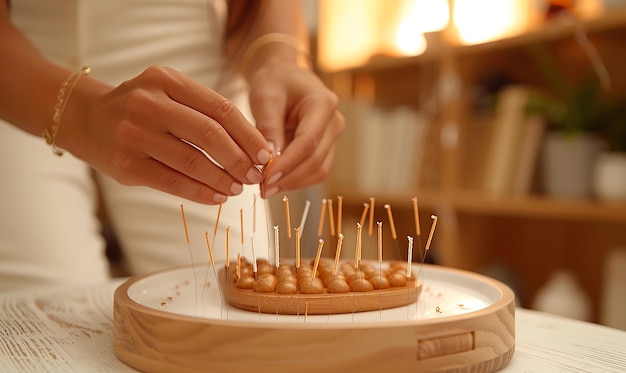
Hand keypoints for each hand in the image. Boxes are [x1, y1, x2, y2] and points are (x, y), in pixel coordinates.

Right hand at [71, 66, 270, 203]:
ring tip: (238, 188)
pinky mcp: (126, 165)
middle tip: (254, 175)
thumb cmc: (140, 108)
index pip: (220, 109)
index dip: (248, 135)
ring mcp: (133, 134)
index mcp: (166, 80)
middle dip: (239, 159)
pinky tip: (217, 197)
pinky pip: (173, 182)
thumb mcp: (168, 94)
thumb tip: (251, 146)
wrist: (85, 119)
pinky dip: (201, 192)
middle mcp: (148, 103)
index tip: (265, 153)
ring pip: (193, 162)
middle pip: (209, 135)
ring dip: (222, 179)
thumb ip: (203, 112)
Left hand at [247, 62, 344, 197]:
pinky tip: (274, 181)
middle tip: (262, 189)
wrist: (283, 75)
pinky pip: (314, 170)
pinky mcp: (325, 147)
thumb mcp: (265, 97)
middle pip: (316, 160)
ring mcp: (332, 136)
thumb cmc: (274, 81)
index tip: (265, 178)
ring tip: (266, 188)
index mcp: (323, 103)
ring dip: (293, 183)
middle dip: (289, 178)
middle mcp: (334, 121)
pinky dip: (295, 179)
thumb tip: (267, 159)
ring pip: (318, 170)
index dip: (287, 164)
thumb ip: (268, 127)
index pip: (307, 142)